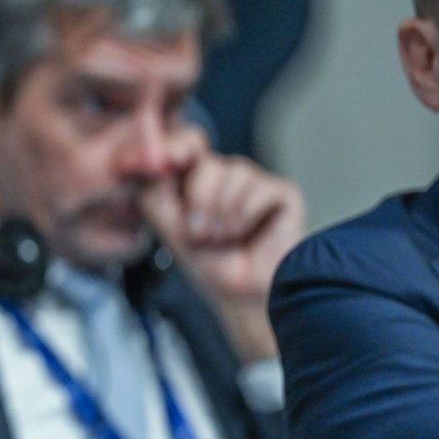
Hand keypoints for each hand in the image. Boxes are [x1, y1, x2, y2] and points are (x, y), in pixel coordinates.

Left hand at [142, 129, 304, 361]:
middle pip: (208, 162)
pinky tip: (247, 232)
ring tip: (224, 237)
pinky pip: (261, 188)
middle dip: (199, 201)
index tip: (174, 159)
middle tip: (200, 233)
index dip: (180, 145)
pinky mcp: (282, 193)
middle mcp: (225, 175)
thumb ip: (156, 192)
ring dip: (222, 214)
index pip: (188, 143)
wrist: (241, 295)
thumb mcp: (170, 227)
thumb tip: (157, 159)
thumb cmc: (208, 263)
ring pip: (236, 172)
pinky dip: (247, 215)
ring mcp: (255, 182)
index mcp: (195, 178)